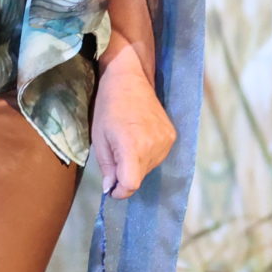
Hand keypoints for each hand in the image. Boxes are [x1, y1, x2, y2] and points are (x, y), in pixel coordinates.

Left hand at [90, 38, 176, 198]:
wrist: (129, 79)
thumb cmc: (108, 107)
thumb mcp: (99, 138)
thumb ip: (107, 167)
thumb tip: (111, 188)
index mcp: (132, 147)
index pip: (131, 185)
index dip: (120, 191)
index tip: (112, 188)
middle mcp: (153, 146)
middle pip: (140, 177)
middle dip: (125, 175)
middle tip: (115, 157)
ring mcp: (166, 141)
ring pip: (149, 168)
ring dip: (137, 165)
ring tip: (127, 143)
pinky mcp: (172, 136)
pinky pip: (158, 156)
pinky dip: (147, 155)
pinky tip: (140, 138)